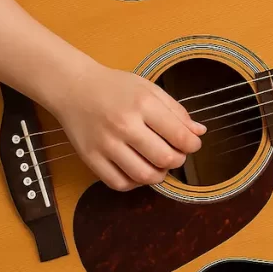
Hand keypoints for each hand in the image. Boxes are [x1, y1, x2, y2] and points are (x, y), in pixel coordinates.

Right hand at [50, 61, 206, 190]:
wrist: (73, 88)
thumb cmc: (115, 87)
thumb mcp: (149, 89)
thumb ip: (176, 111)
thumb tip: (199, 133)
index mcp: (143, 104)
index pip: (179, 136)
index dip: (192, 145)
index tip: (192, 144)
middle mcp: (124, 125)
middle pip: (164, 159)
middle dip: (178, 161)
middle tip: (175, 154)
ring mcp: (106, 144)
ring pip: (144, 176)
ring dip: (159, 175)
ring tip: (158, 164)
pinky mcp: (90, 158)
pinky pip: (119, 183)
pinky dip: (134, 183)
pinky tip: (137, 170)